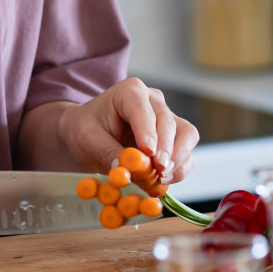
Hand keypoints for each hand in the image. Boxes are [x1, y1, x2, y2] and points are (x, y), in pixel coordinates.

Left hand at [55, 78, 199, 185]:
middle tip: (158, 170)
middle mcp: (153, 101)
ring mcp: (167, 118)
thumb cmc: (85, 129)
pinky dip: (180, 168)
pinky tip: (163, 179)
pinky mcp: (174, 138)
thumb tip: (125, 171)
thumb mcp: (86, 138)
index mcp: (130, 91)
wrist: (87, 134)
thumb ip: (106, 152)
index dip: (148, 131)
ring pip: (187, 135)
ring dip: (178, 159)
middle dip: (166, 149)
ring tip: (161, 177)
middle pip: (169, 123)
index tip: (148, 152)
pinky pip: (187, 152)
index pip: (144, 110)